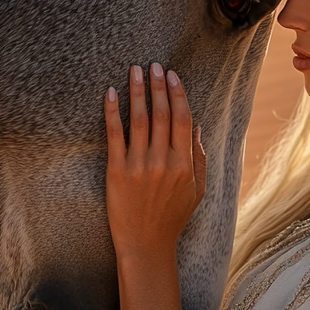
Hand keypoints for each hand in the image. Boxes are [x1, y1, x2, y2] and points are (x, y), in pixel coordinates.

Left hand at [104, 63, 205, 260]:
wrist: (145, 244)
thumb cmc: (172, 217)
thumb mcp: (197, 190)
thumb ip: (198, 158)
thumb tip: (195, 127)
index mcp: (184, 164)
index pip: (182, 119)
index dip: (177, 94)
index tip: (172, 75)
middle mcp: (163, 162)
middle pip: (162, 114)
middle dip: (157, 86)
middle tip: (153, 65)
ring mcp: (139, 166)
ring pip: (140, 119)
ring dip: (137, 91)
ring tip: (134, 70)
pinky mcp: (117, 171)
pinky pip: (114, 135)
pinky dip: (112, 111)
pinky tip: (110, 93)